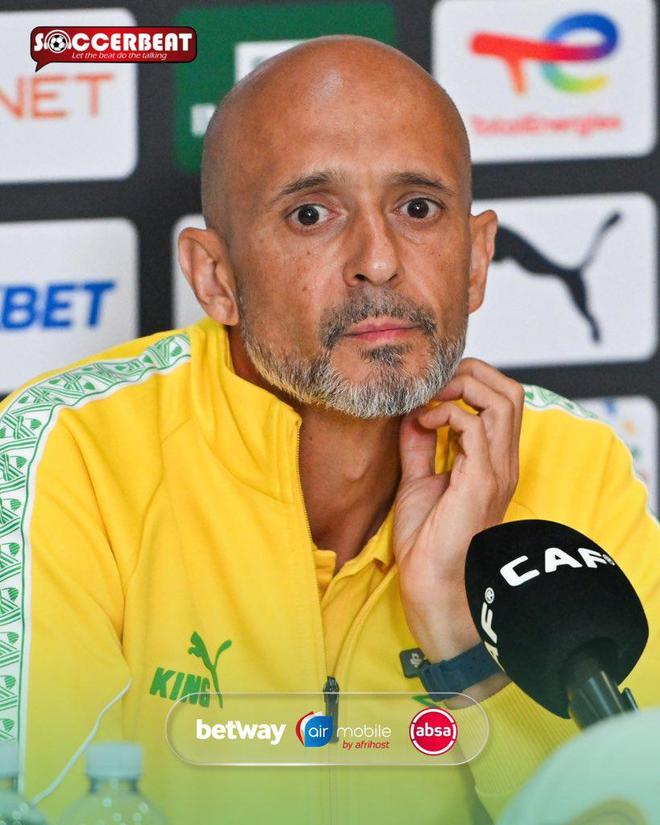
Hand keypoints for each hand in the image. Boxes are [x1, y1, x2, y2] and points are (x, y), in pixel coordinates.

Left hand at [394, 358, 523, 685]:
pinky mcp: (482, 479)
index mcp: (492, 460)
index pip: (500, 399)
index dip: (466, 382)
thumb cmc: (428, 541)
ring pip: (502, 399)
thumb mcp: (420, 481)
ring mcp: (497, 469)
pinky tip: (422, 425)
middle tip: (431, 388)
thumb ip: (421, 446)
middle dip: (468, 375)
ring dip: (460, 388)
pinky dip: (446, 414)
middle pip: (509, 389)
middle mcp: (502, 461)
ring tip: (428, 402)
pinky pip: (475, 424)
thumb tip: (413, 413)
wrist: (431, 584)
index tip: (428, 391)